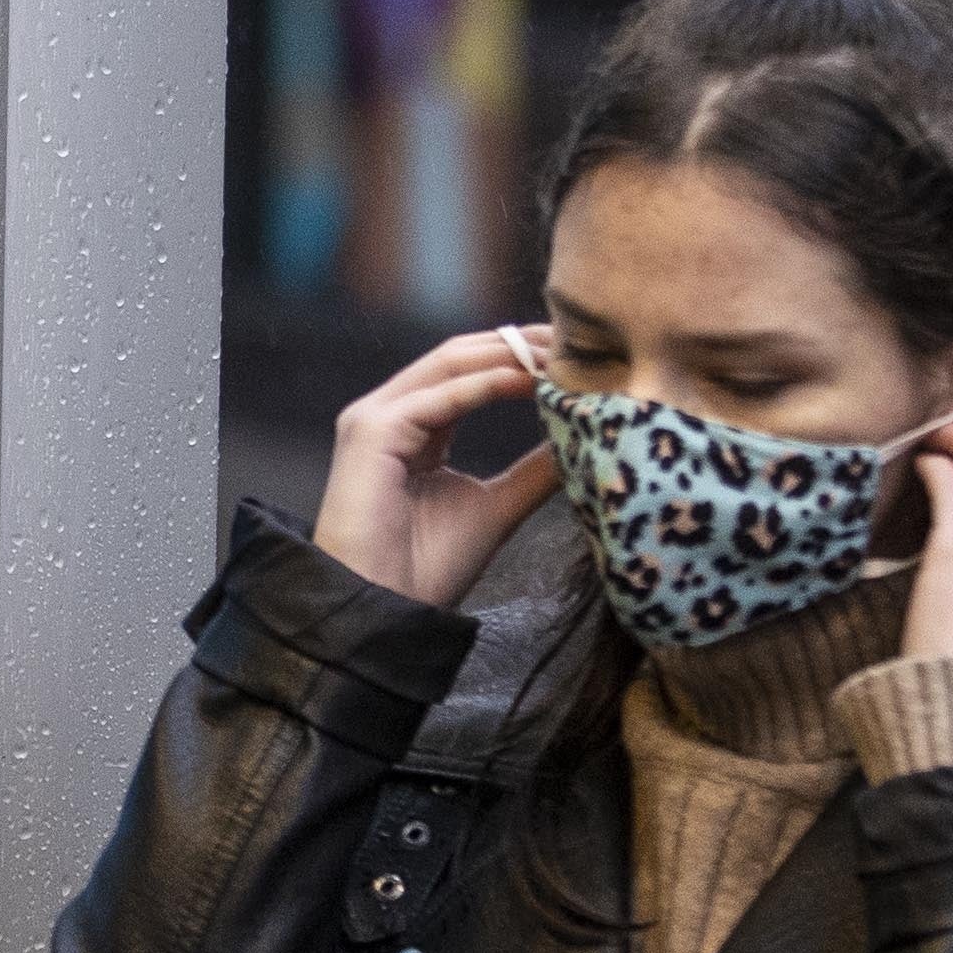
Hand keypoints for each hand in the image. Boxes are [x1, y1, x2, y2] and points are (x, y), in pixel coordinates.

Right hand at [311, 324, 563, 607]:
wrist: (382, 612)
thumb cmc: (426, 569)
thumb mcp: (496, 507)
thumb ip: (532, 471)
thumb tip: (581, 440)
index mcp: (413, 429)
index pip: (469, 371)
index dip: (521, 356)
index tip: (574, 354)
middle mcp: (389, 414)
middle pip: (460, 355)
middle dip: (519, 342)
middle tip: (574, 340)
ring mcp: (374, 419)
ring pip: (449, 363)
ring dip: (509, 354)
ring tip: (560, 355)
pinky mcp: (371, 432)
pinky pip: (440, 396)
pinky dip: (488, 384)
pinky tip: (529, 381)